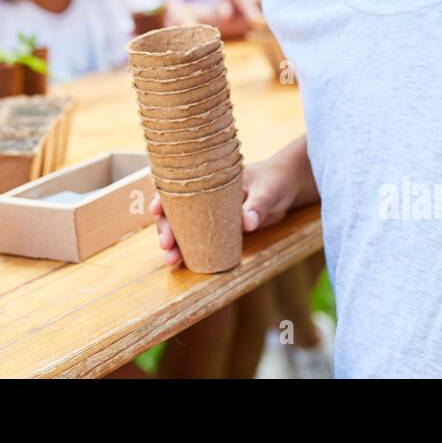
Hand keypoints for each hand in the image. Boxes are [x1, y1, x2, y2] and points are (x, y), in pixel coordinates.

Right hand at [150, 159, 296, 267]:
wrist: (286, 188)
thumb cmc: (274, 181)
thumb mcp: (268, 191)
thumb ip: (257, 206)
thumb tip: (247, 224)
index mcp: (209, 178)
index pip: (179, 185)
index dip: (163, 196)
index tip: (155, 209)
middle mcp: (203, 196)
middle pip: (176, 211)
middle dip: (166, 228)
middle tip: (166, 244)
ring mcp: (209, 214)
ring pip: (184, 228)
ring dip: (174, 243)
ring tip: (171, 260)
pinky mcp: (219, 229)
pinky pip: (199, 240)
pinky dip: (189, 251)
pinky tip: (181, 264)